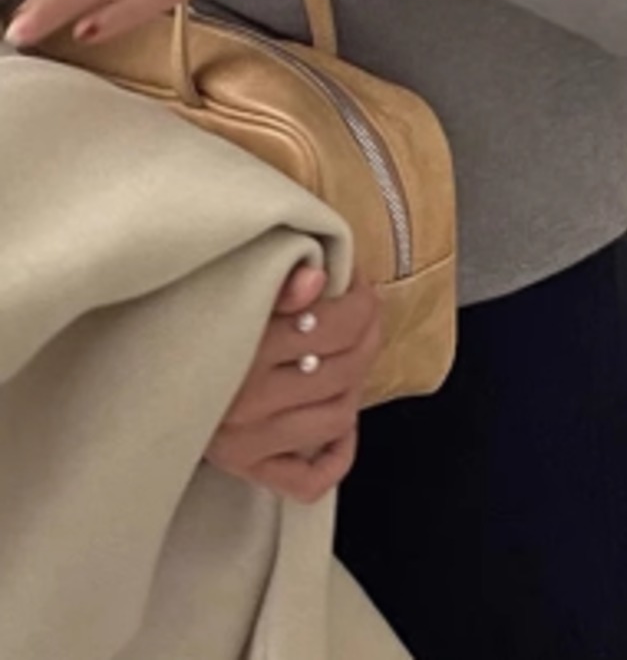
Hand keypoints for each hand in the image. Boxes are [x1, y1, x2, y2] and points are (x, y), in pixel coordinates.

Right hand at [206, 264, 382, 504]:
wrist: (128, 374)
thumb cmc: (189, 321)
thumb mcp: (225, 290)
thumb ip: (274, 283)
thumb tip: (317, 278)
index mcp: (240, 349)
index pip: (335, 326)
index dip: (361, 301)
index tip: (357, 284)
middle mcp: (244, 403)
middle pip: (345, 368)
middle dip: (368, 334)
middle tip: (363, 314)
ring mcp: (246, 443)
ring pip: (338, 416)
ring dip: (355, 384)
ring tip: (346, 357)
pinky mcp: (245, 470)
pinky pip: (310, 479)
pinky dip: (337, 452)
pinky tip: (339, 423)